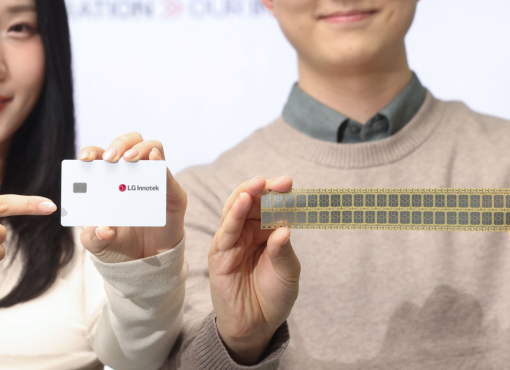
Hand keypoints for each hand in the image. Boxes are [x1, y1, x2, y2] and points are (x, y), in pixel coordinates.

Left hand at [78, 132, 186, 262]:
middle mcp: (132, 174)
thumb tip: (103, 228)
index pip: (102, 155)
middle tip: (110, 158)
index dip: (93, 152)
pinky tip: (153, 160)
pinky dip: (160, 164)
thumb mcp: (97, 244)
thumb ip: (93, 237)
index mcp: (109, 179)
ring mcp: (154, 181)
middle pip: (130, 143)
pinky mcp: (172, 194)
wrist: (142, 265)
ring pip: (153, 148)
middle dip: (119, 144)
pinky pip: (168, 174)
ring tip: (129, 159)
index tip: (84, 158)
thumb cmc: (118, 245)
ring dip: (140, 148)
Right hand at [209, 176, 299, 364]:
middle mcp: (249, 231)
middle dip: (264, 189)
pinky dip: (233, 214)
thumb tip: (285, 228)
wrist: (256, 326)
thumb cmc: (274, 297)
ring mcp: (233, 240)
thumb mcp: (288, 274)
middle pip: (253, 201)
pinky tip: (242, 201)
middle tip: (279, 183)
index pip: (271, 205)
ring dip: (245, 194)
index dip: (280, 194)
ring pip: (235, 209)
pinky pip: (226, 230)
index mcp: (267, 231)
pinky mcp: (219, 253)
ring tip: (257, 184)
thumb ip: (284, 251)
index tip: (290, 185)